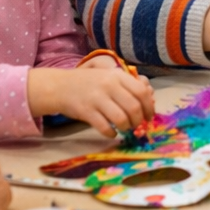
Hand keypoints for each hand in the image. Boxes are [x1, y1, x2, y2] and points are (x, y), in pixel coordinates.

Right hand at [27, 65, 155, 136]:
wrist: (59, 86)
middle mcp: (108, 85)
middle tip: (136, 125)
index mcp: (117, 75)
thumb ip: (128, 84)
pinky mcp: (86, 111)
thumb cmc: (88, 83)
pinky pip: (105, 128)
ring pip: (121, 119)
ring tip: (124, 128)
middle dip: (138, 120)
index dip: (149, 107)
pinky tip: (111, 133)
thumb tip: (150, 98)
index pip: (141, 91)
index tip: (148, 116)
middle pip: (134, 107)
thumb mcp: (109, 76)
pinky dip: (112, 133)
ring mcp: (96, 98)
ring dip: (126, 127)